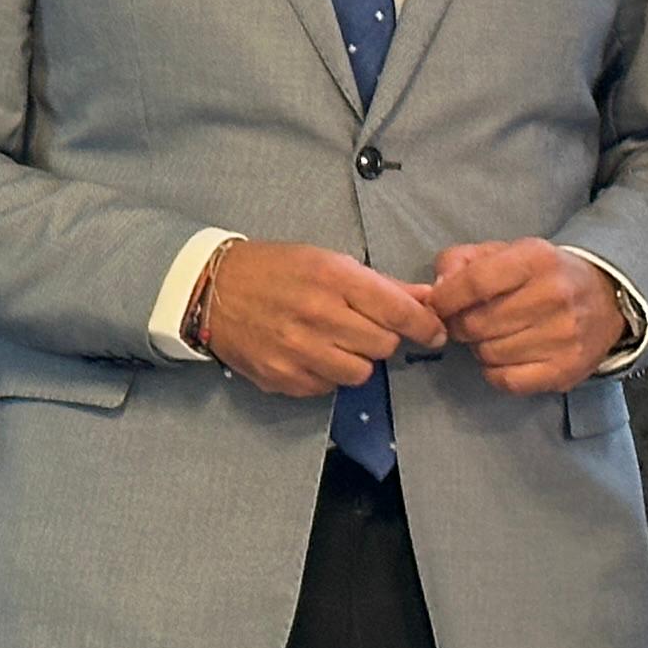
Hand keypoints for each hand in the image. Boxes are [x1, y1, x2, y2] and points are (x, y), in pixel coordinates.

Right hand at [196, 239, 444, 399]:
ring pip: (360, 373)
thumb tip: (426, 299)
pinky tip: (310, 354)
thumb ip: (378, 285)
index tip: (434, 331)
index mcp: (333, 278)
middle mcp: (318, 315)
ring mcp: (299, 351)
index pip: (398, 311)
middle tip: (363, 327)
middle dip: (382, 338)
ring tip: (335, 342)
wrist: (212, 291)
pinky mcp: (283, 378)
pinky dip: (327, 374)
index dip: (425, 325)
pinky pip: (328, 387)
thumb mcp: (326, 261)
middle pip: (384, 346)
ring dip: (356, 360)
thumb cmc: (275, 269)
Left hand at [428, 239, 626, 395]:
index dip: (446, 299)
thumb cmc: (542, 274)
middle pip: (477, 323)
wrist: (606, 298)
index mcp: (537, 259)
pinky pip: (507, 380)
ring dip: (480, 348)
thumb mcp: (504, 252)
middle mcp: (555, 296)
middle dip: (460, 325)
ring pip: (489, 353)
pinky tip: (505, 357)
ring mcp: (564, 336)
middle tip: (467, 321)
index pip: (475, 282)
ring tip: (493, 335)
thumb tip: (437, 291)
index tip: (438, 305)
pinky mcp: (566, 369)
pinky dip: (495, 372)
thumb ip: (461, 261)